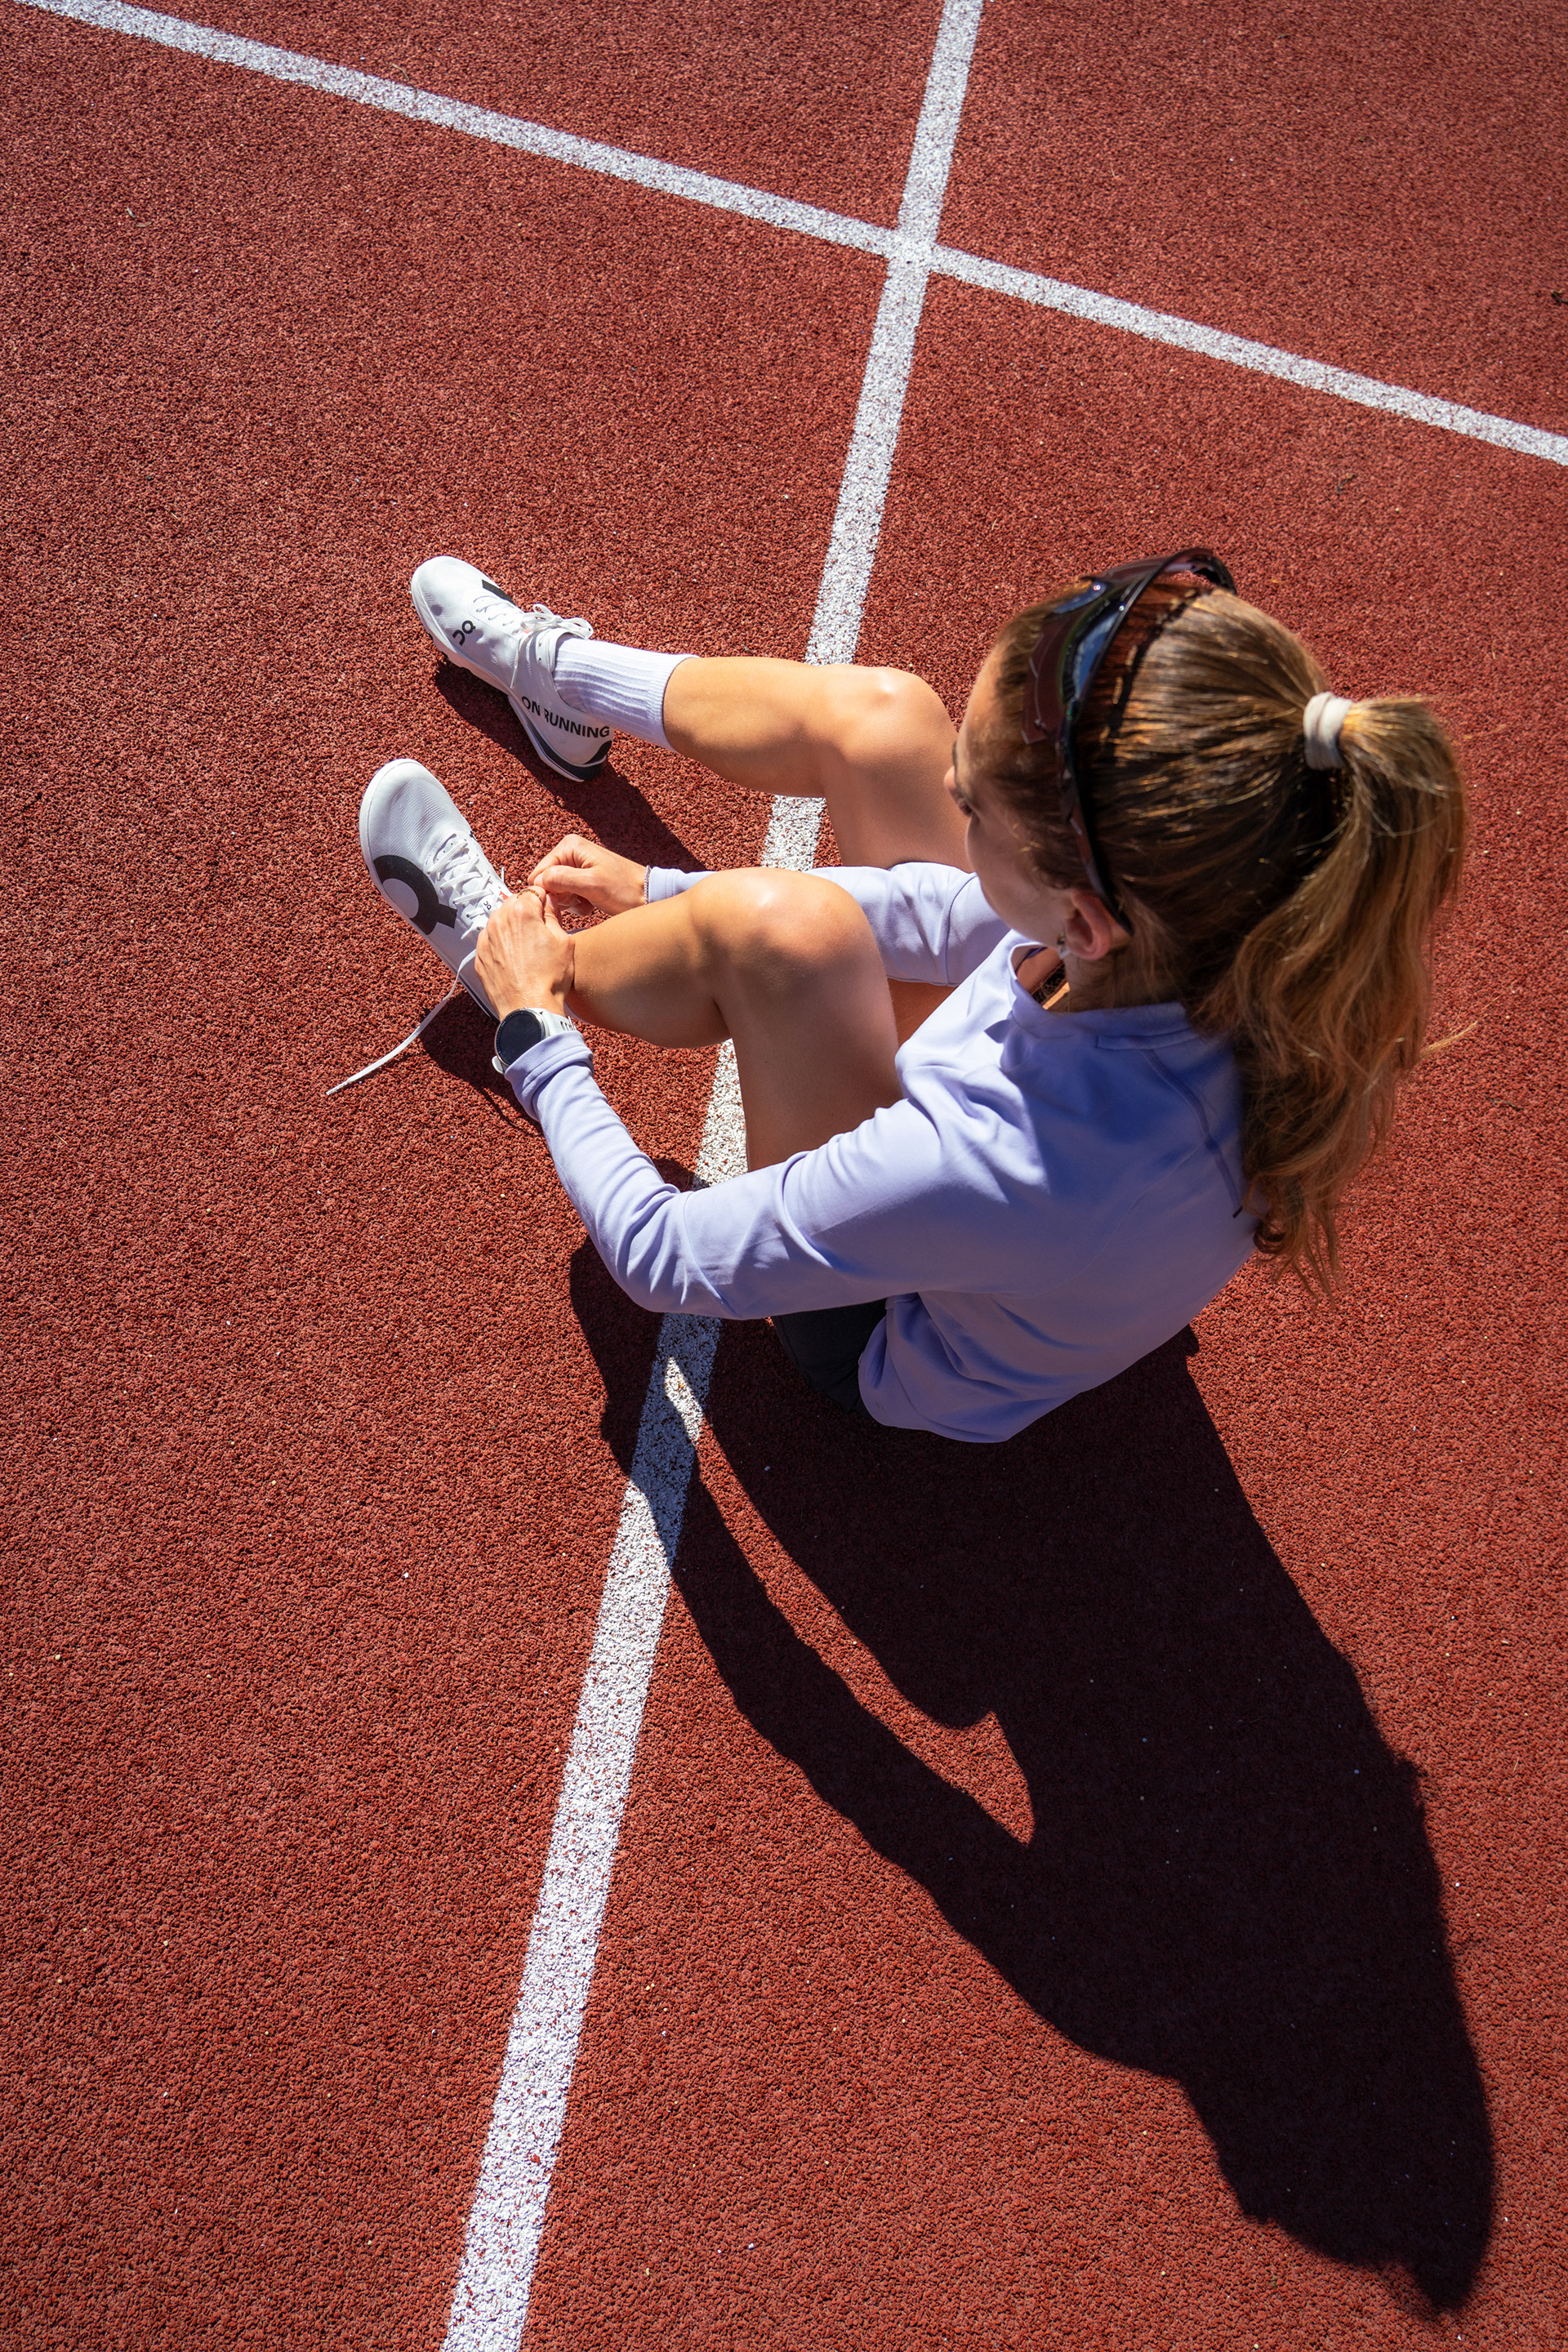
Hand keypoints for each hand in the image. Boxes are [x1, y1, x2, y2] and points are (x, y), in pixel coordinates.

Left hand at [475, 890, 573, 1018]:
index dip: (544, 901)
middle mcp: (499, 921)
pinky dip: (501, 944)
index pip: (534, 892)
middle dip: (526, 913)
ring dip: (512, 928)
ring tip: (527, 948)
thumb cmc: (548, 981)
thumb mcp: (564, 942)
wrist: (529, 1009)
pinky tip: (515, 959)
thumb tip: (548, 904)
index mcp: (522, 912)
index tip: (548, 910)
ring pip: (500, 921)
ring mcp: (486, 939)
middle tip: (539, 931)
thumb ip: (553, 915)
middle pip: (514, 904)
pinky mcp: (480, 956)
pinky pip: (491, 940)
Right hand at [528, 833, 646, 920]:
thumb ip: (560, 879)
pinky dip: (579, 905)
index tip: (570, 898)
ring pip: (557, 893)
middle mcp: (571, 853)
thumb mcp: (591, 884)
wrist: (648, 897)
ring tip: (589, 902)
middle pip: (547, 883)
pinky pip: (569, 897)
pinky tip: (593, 904)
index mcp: (570, 846)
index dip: (549, 891)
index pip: (539, 873)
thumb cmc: (625, 890)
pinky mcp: (583, 881)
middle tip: (582, 900)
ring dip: (571, 903)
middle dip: (562, 897)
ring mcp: (577, 867)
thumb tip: (536, 881)